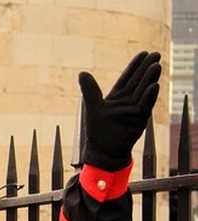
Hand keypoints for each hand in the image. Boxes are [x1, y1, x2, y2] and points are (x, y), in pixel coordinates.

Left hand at [78, 51, 160, 170]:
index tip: (143, 52)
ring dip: (150, 79)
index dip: (135, 65)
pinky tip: (154, 86)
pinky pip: (145, 106)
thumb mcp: (92, 106)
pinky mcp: (138, 120)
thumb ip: (89, 89)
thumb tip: (82, 72)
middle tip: (155, 54)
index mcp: (117, 97)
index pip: (127, 77)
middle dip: (146, 67)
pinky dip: (149, 97)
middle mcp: (128, 101)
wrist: (103, 150)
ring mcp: (134, 110)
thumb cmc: (97, 131)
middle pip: (138, 81)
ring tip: (156, 65)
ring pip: (143, 91)